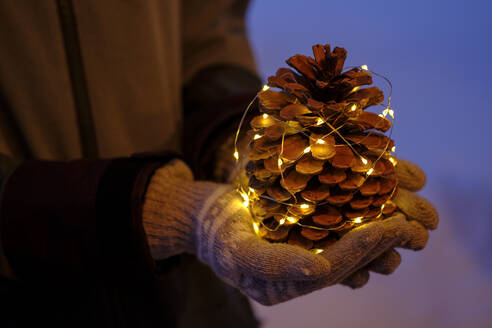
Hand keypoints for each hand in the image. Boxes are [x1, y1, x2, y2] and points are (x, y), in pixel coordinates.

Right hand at [142, 159, 436, 304]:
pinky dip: (364, 222)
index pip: (330, 269)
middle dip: (379, 242)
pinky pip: (343, 237)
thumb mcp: (236, 250)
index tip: (384, 227)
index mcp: (285, 285)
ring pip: (352, 253)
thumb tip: (316, 272)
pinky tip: (382, 206)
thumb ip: (270, 265)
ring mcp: (305, 256)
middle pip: (348, 262)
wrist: (206, 219)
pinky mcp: (309, 240)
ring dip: (380, 238)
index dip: (359, 250)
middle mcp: (301, 274)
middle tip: (408, 222)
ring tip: (405, 218)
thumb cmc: (216, 235)